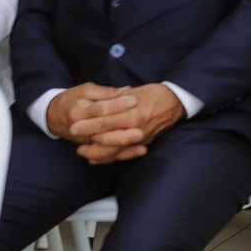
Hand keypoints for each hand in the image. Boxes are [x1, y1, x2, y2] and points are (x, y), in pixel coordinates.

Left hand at [64, 81, 184, 163]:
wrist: (177, 102)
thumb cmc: (156, 94)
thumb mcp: (135, 92)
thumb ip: (116, 100)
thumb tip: (99, 103)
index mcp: (132, 113)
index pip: (105, 121)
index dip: (88, 124)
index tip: (74, 124)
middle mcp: (135, 128)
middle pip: (106, 138)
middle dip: (88, 139)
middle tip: (73, 139)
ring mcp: (139, 138)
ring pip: (113, 151)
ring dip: (95, 152)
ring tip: (82, 151)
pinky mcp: (142, 143)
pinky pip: (122, 154)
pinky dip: (108, 157)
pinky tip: (96, 158)